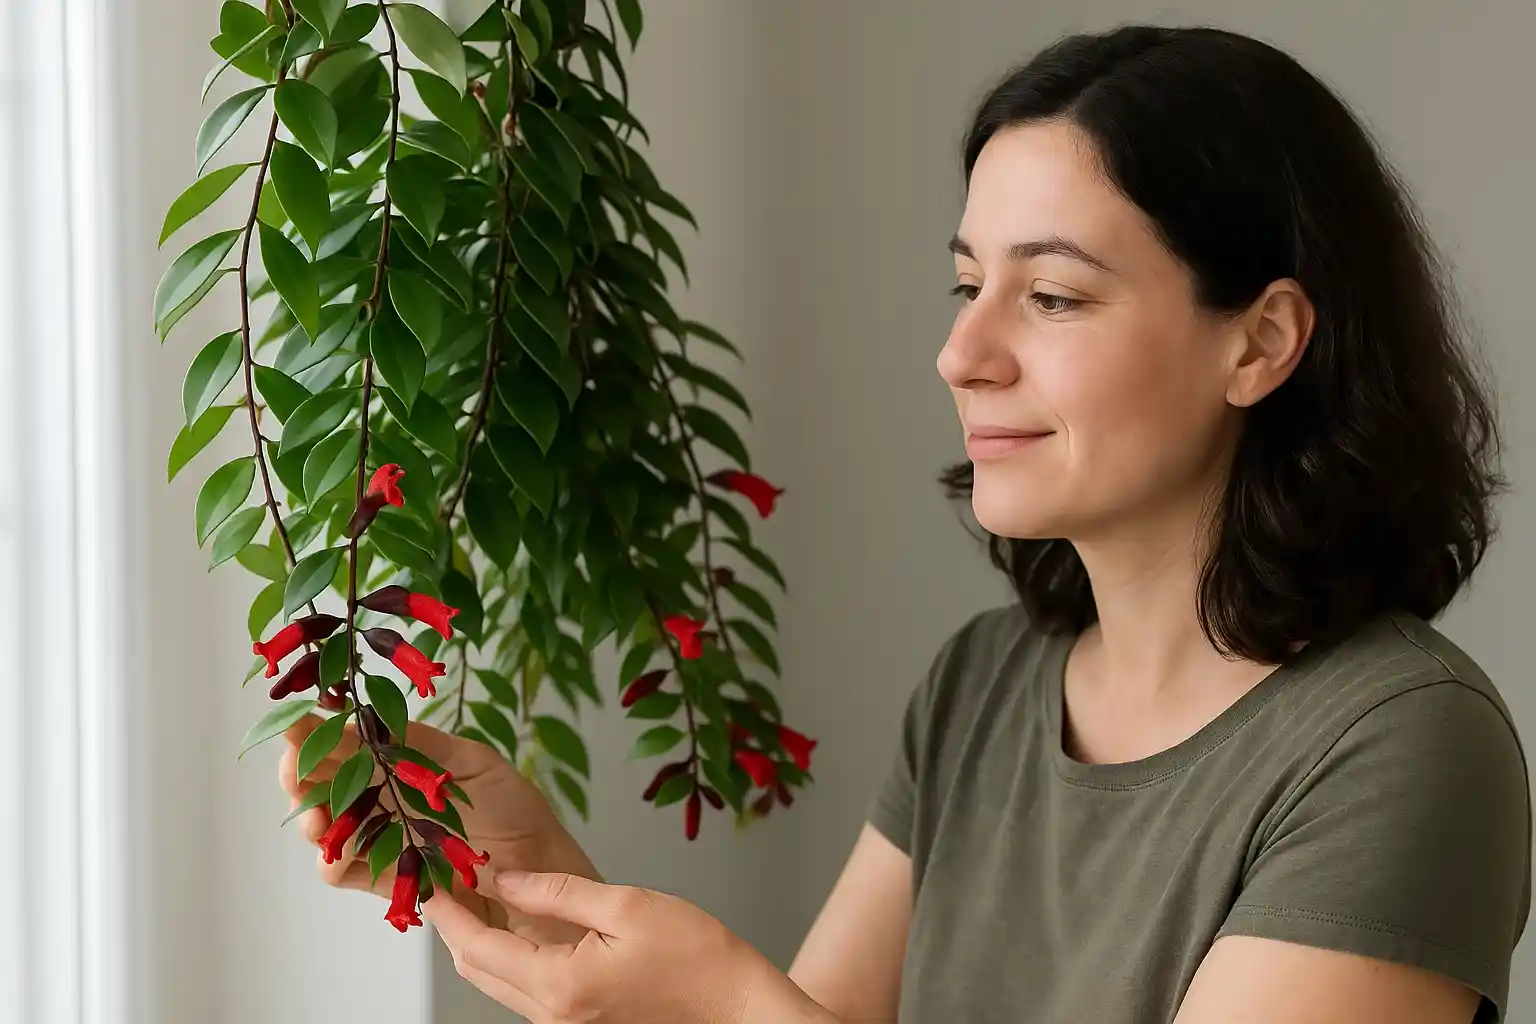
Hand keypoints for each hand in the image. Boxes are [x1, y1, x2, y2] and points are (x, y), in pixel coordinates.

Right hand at [277, 712, 597, 941]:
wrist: (538, 873)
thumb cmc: (516, 811)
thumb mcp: (474, 764)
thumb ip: (422, 745)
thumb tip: (371, 719)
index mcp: (405, 762)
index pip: (350, 743)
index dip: (319, 733)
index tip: (299, 723)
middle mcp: (387, 796)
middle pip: (326, 780)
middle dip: (301, 772)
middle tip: (294, 769)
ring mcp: (384, 837)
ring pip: (326, 825)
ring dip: (310, 818)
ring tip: (315, 817)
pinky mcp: (389, 876)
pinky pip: (344, 870)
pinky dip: (331, 862)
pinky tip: (335, 855)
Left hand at [422, 870, 834, 1023]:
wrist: (736, 1008)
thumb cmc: (698, 958)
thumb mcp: (627, 905)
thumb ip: (557, 890)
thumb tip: (504, 876)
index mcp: (560, 985)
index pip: (478, 946)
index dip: (448, 910)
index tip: (430, 879)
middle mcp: (553, 1016)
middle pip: (477, 971)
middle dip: (455, 926)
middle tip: (445, 879)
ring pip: (498, 983)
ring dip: (480, 941)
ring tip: (475, 892)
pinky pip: (526, 991)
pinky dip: (509, 957)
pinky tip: (515, 923)